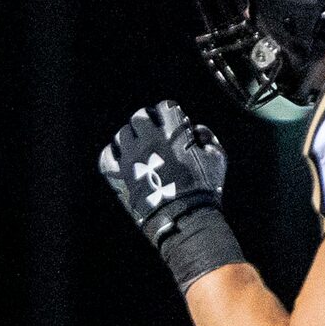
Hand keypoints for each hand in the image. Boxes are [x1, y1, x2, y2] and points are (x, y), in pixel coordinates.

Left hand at [99, 101, 245, 288]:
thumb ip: (208, 137)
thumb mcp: (217, 158)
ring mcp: (130, 158)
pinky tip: (122, 158)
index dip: (169, 112)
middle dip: (148, 121)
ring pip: (122, 134)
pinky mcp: (118, 176)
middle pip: (139, 117)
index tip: (172, 120)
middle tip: (153, 132)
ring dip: (131, 137)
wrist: (183, 219)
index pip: (165, 106)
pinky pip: (107, 155)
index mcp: (173, 133)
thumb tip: (195, 129)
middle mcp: (148, 141)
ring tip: (139, 147)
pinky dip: (113, 154)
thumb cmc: (204, 189)